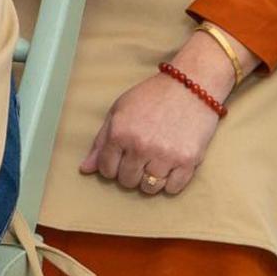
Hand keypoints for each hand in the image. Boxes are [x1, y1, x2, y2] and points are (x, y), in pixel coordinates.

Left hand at [82, 30, 232, 197]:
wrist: (191, 86)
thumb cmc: (152, 97)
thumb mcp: (119, 111)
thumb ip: (101, 141)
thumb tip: (85, 169)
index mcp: (120, 133)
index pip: (106, 169)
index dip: (112, 166)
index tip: (121, 158)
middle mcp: (140, 147)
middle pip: (127, 181)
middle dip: (130, 173)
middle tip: (139, 159)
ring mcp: (165, 155)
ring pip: (149, 188)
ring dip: (149, 180)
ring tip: (154, 164)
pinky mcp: (188, 161)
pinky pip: (173, 189)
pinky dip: (170, 183)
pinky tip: (169, 168)